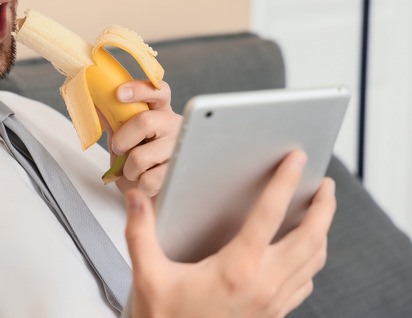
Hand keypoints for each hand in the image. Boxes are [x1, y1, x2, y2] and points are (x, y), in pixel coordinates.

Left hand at [107, 80, 181, 196]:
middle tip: (119, 149)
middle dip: (122, 140)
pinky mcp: (179, 172)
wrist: (149, 191)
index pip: (158, 91)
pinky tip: (146, 181)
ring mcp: (179, 148)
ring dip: (129, 169)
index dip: (139, 89)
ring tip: (135, 170)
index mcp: (161, 111)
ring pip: (141, 156)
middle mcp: (174, 125)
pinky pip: (148, 179)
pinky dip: (139, 184)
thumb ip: (114, 120)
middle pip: (145, 121)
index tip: (119, 94)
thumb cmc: (139, 160)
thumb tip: (96, 103)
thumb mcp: (123, 137)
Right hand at [123, 151, 336, 317]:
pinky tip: (301, 254)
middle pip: (310, 238)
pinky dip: (311, 261)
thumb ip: (140, 233)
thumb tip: (137, 199)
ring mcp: (273, 302)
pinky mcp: (274, 315)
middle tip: (326, 185)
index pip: (269, 215)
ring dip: (322, 233)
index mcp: (235, 269)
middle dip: (324, 208)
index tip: (296, 160)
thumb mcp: (148, 276)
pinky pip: (305, 284)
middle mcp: (263, 284)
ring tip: (320, 213)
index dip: (285, 183)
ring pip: (314, 261)